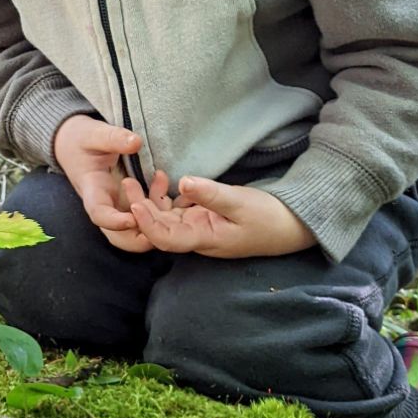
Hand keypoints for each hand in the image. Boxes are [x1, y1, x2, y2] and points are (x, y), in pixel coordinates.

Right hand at [52, 116, 170, 253]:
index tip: (133, 218)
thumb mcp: (94, 134)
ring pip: (134, 231)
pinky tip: (165, 182)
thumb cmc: (81, 140)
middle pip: (118, 236)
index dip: (115, 222)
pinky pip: (144, 216)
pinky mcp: (129, 203)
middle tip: (163, 225)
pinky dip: (159, 207)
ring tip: (167, 196)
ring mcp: (117, 207)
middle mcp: (104, 205)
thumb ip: (113, 138)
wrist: (75, 144)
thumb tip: (136, 142)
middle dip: (139, 238)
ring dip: (154, 223)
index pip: (99, 214)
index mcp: (92, 191)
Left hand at [123, 174, 315, 258]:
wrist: (291, 225)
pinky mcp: (204, 217)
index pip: (166, 239)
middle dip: (140, 208)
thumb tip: (183, 182)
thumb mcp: (241, 202)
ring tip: (136, 178)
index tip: (134, 205)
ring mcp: (200, 227)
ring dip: (151, 201)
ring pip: (166, 218)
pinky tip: (163, 179)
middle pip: (160, 228)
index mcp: (204, 239)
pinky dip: (167, 197)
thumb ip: (212, 194)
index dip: (147, 224)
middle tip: (126, 182)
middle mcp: (197, 236)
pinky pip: (178, 210)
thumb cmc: (269, 218)